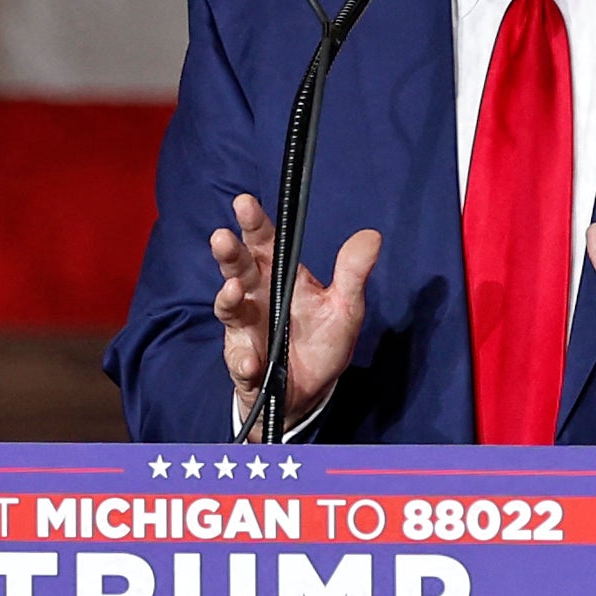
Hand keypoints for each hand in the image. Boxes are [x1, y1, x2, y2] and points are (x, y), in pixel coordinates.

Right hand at [210, 192, 380, 430]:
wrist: (310, 391)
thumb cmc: (322, 341)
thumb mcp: (345, 307)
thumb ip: (353, 273)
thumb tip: (372, 236)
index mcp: (279, 276)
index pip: (264, 243)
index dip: (254, 224)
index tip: (245, 203)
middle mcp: (257, 296)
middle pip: (238, 268)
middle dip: (229, 253)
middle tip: (223, 238)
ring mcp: (246, 329)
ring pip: (229, 308)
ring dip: (227, 298)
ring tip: (234, 289)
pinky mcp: (245, 363)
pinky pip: (240, 361)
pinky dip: (244, 361)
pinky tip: (252, 362)